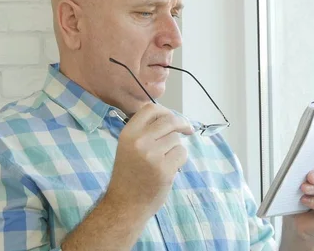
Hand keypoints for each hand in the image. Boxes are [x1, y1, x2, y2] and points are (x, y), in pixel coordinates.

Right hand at [105, 103, 193, 217]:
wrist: (125, 204)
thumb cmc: (129, 175)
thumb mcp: (128, 147)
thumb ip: (145, 131)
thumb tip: (171, 118)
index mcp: (128, 134)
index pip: (150, 109)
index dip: (165, 111)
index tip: (173, 117)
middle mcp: (139, 141)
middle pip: (169, 120)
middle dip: (182, 124)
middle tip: (188, 129)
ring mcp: (152, 155)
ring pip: (176, 139)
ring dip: (176, 147)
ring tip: (165, 160)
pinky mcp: (165, 169)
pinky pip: (182, 154)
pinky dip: (180, 160)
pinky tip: (169, 168)